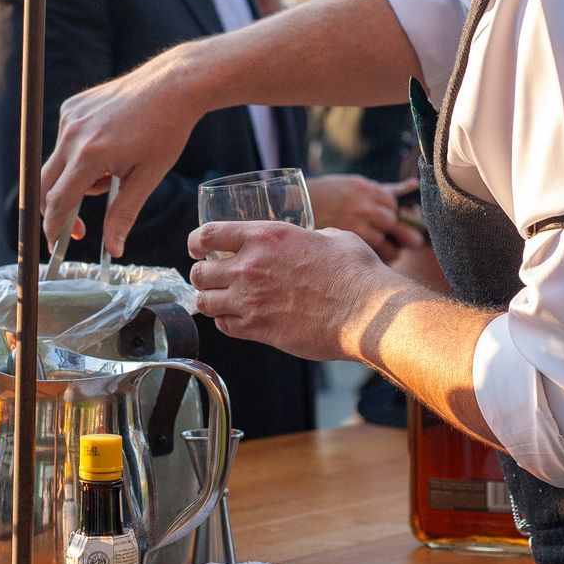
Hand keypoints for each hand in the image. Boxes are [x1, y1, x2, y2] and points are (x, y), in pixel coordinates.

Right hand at [43, 49, 202, 255]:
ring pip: (59, 163)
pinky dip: (81, 154)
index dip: (54, 226)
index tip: (55, 243)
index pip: (58, 201)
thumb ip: (123, 214)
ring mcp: (69, 117)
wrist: (173, 85)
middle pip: (46, 184)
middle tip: (78, 228)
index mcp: (91, 155)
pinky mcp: (72, 106)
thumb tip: (113, 249)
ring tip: (114, 172)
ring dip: (78, 178)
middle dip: (58, 208)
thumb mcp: (147, 177)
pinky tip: (110, 146)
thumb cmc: (166, 130)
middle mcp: (72, 134)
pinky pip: (66, 141)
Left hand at [187, 221, 400, 360]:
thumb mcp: (331, 237)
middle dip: (202, 275)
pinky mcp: (258, 329)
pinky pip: (225, 326)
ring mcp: (251, 300)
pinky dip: (225, 323)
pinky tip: (236, 319)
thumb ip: (311, 236)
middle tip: (211, 278)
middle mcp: (250, 266)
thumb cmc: (355, 272)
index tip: (197, 248)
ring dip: (209, 300)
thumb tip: (313, 239)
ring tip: (219, 301)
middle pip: (200, 272)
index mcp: (266, 237)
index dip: (197, 242)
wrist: (366, 311)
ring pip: (205, 302)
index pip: (209, 234)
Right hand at [304, 175, 424, 262]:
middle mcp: (365, 205)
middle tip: (408, 241)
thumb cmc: (325, 196)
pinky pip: (375, 254)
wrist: (292, 208)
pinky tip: (376, 257)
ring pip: (387, 242)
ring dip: (392, 248)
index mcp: (366, 188)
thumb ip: (382, 189)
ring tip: (391, 251)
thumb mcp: (353, 185)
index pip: (393, 203)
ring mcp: (357, 225)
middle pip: (394, 223)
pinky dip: (379, 257)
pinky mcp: (350, 242)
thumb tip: (412, 184)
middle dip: (400, 233)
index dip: (395, 214)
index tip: (392, 220)